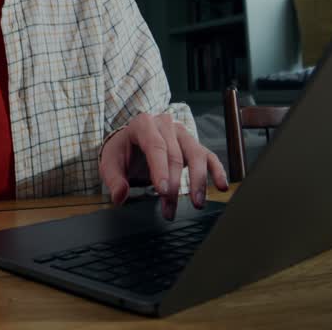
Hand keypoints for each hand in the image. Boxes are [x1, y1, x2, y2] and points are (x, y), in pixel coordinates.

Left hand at [99, 113, 228, 218]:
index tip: (163, 190)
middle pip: (175, 154)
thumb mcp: (110, 162)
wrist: (131, 141)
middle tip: (170, 207)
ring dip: (198, 181)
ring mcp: (182, 133)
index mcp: (143, 124)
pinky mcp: (193, 144)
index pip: (155, 146)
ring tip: (197, 203)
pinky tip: (221, 186)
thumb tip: (119, 196)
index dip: (160, 169)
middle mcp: (165, 125)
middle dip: (174, 184)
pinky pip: (208, 156)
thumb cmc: (122, 151)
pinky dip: (217, 171)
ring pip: (195, 154)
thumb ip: (113, 179)